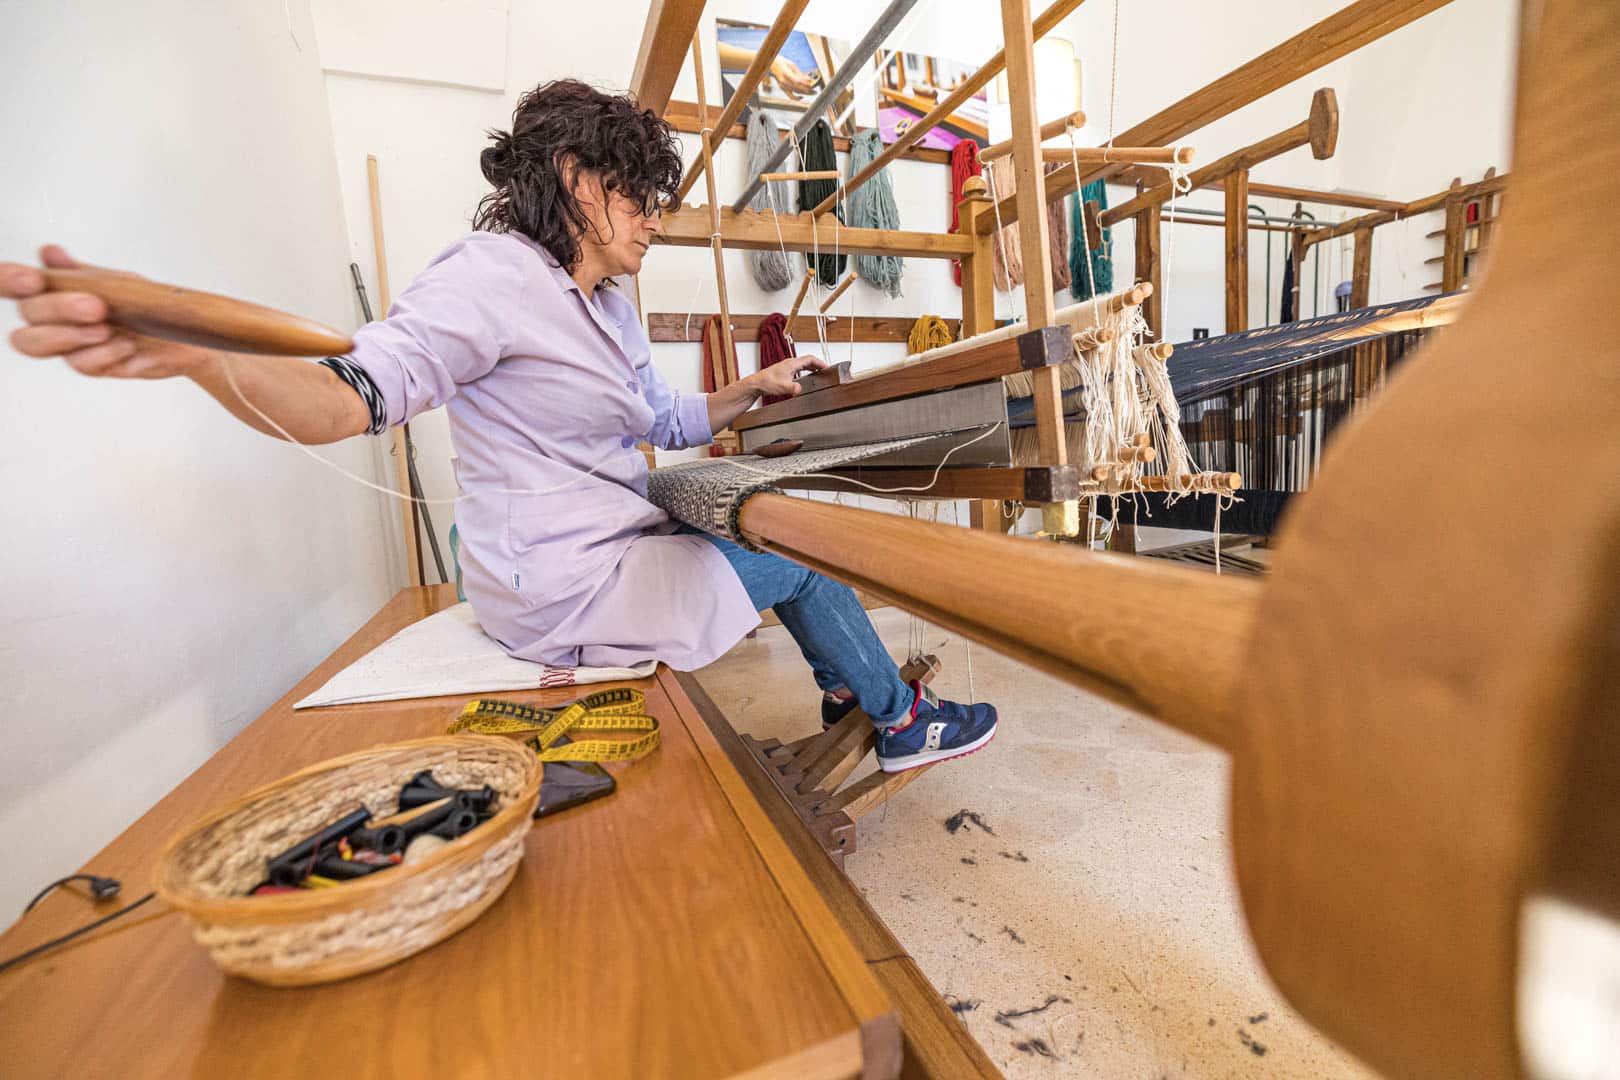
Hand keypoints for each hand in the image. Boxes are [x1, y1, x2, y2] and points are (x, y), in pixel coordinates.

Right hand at [2, 245, 214, 378]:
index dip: (9, 281)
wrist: (186, 336)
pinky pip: (80, 364)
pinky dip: (102, 353)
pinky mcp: (92, 366)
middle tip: (95, 306)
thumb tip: (48, 253)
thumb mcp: (117, 281)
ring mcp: (70, 345)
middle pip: (28, 315)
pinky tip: (125, 345)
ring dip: (72, 335)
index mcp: (53, 291)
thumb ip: (80, 272)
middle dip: (58, 308)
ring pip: (37, 344)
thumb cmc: (146, 306)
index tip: (33, 279)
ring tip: (106, 328)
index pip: (11, 285)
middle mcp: (54, 319)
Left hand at [746, 354, 828, 398]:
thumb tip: (798, 389)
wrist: (756, 384)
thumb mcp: (782, 387)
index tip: (827, 367)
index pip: (810, 359)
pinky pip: (798, 369)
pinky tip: (804, 378)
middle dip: (817, 365)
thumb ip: (792, 388)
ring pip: (802, 365)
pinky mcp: (783, 372)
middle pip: (807, 361)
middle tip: (825, 371)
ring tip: (818, 373)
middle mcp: (790, 363)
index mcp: (792, 363)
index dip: (820, 363)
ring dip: (811, 368)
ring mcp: (786, 367)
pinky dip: (804, 372)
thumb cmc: (767, 383)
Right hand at [770, 57, 816, 98]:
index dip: (805, 83)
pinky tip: (802, 97)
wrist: (773, 65)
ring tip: (812, 93)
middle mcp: (783, 81)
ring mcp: (782, 86)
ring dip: (805, 93)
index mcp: (785, 73)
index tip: (812, 84)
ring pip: (796, 92)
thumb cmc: (782, 63)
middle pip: (797, 88)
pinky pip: (790, 96)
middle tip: (815, 90)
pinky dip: (797, 98)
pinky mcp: (783, 89)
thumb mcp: (792, 66)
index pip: (797, 81)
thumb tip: (808, 79)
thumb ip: (800, 74)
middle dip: (808, 90)